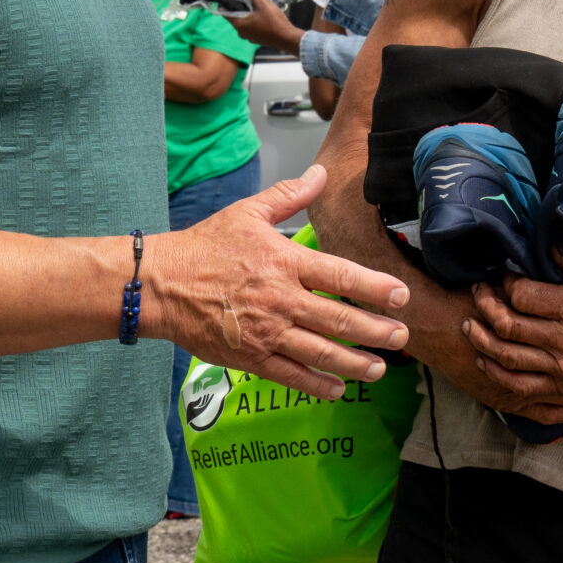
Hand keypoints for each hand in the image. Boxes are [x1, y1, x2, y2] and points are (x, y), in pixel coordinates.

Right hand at [145, 162, 408, 399]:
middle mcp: (281, 300)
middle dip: (376, 331)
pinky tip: (337, 388)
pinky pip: (291, 375)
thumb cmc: (203, 248)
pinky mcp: (250, 357)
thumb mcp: (248, 213)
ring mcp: (266, 333)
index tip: (401, 296)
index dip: (375, 287)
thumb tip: (320, 173)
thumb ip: (289, 194)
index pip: (340, 276)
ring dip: (355, 363)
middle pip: (339, 320)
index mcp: (284, 263)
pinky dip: (317, 385)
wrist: (160, 284)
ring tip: (381, 368)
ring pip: (321, 353)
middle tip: (402, 337)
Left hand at [229, 0, 303, 51]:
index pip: (224, 13)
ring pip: (244, 22)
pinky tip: (262, 16)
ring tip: (255, 6)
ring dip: (247, 15)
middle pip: (235, 17)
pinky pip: (251, 28)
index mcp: (239, 24)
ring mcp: (249, 37)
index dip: (225, 3)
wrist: (287, 39)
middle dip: (239, 8)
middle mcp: (241, 32)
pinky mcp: (257, 39)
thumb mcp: (263, 3)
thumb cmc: (274, 22)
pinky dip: (253, 21)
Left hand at [462, 251, 562, 404]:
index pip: (522, 296)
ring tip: (469, 325)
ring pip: (507, 357)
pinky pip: (521, 387)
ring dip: (482, 340)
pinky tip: (485, 359)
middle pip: (508, 325)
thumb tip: (547, 243)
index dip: (506, 283)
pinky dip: (497, 374)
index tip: (504, 275)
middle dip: (484, 306)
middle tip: (476, 293)